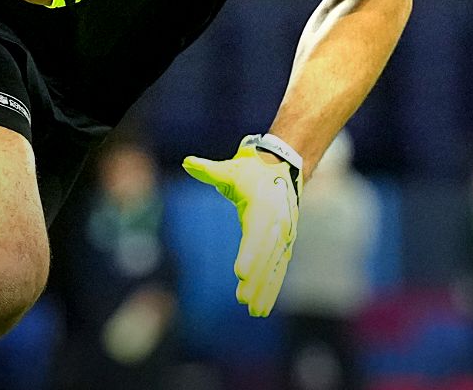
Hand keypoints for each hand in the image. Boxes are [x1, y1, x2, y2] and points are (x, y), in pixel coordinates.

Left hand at [182, 139, 300, 315]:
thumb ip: (210, 170)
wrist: (285, 169)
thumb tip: (187, 162)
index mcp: (264, 206)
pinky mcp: (286, 245)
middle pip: (266, 255)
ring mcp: (285, 236)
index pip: (256, 233)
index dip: (249, 253)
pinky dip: (272, 288)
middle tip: (242, 298)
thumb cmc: (252, 171)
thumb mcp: (232, 169)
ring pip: (274, 267)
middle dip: (256, 278)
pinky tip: (263, 307)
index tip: (240, 272)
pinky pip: (279, 269)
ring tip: (253, 310)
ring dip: (265, 289)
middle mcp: (278, 223)